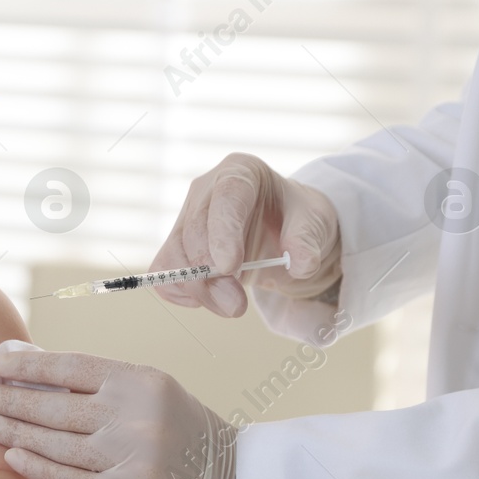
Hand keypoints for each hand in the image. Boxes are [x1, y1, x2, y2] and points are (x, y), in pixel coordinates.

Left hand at [0, 347, 237, 478]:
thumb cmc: (179, 428)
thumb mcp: (149, 390)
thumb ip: (100, 383)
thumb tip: (33, 369)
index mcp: (139, 381)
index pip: (68, 368)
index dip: (26, 366)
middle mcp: (133, 416)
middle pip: (53, 407)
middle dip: (8, 400)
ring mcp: (128, 458)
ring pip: (54, 443)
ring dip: (13, 432)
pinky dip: (35, 466)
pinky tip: (13, 455)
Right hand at [153, 152, 340, 317]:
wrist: (282, 232)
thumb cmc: (296, 219)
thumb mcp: (315, 222)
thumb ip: (307, 240)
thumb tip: (301, 264)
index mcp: (241, 172)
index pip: (225, 197)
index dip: (223, 232)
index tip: (229, 267)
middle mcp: (205, 191)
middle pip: (193, 232)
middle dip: (210, 274)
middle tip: (236, 306)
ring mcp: (186, 219)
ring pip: (172, 256)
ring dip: (198, 290)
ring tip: (232, 306)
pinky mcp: (176, 247)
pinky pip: (164, 273)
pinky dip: (182, 293)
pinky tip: (211, 298)